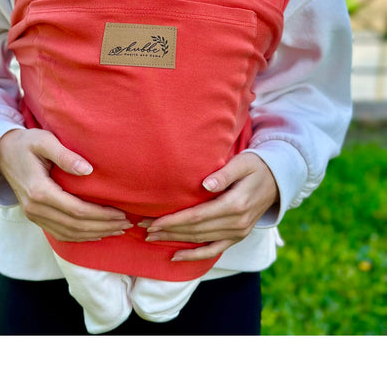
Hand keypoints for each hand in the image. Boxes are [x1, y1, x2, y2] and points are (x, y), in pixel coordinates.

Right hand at [0, 129, 131, 240]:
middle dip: (103, 226)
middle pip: (75, 225)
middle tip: (127, 223)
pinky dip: (81, 236)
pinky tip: (97, 233)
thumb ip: (65, 155)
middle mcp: (35, 208)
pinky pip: (60, 233)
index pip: (76, 210)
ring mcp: (33, 215)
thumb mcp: (44, 141)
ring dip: (95, 234)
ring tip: (117, 229)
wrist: (1, 151)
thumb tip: (88, 170)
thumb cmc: (26, 142)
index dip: (101, 215)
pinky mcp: (35, 217)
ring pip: (69, 233)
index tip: (121, 213)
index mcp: (39, 191)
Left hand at [141, 153, 278, 261]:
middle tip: (142, 228)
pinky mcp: (237, 237)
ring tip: (151, 237)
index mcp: (235, 205)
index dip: (173, 220)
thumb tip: (206, 184)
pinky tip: (175, 256)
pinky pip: (213, 250)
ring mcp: (237, 233)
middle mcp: (236, 223)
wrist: (277, 180)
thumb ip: (224, 174)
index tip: (152, 221)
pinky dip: (194, 255)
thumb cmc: (256, 166)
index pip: (197, 216)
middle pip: (195, 230)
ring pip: (200, 240)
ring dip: (175, 240)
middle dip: (167, 230)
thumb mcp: (242, 164)